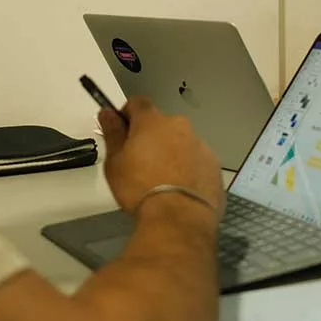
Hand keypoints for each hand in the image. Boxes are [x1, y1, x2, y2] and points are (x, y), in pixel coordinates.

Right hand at [100, 97, 224, 218]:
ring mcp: (199, 144)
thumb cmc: (141, 188)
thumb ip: (112, 133)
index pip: (138, 103)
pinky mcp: (213, 164)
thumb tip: (107, 113)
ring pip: (180, 142)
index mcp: (153, 121)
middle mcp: (179, 126)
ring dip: (171, 152)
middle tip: (139, 162)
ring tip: (160, 180)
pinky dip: (187, 168)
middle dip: (150, 137)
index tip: (122, 131)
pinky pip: (196, 159)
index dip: (127, 115)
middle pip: (161, 124)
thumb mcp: (115, 162)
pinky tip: (178, 188)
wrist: (178, 217)